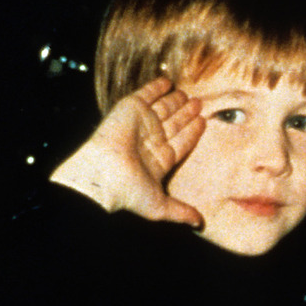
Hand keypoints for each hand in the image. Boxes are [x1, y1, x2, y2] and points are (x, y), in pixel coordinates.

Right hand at [50, 77, 204, 225]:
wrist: (103, 174)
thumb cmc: (127, 191)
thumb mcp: (160, 205)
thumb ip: (180, 211)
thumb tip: (200, 224)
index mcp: (157, 161)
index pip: (180, 143)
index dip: (191, 133)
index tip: (203, 122)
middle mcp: (149, 141)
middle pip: (173, 124)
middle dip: (185, 114)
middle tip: (199, 103)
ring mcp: (139, 124)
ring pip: (162, 108)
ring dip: (175, 100)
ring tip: (188, 93)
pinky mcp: (129, 108)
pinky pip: (145, 94)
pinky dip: (156, 87)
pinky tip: (167, 81)